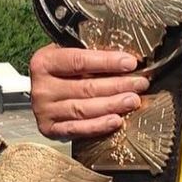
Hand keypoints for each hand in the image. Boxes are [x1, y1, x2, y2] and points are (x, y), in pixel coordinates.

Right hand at [29, 44, 148, 139]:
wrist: (42, 92)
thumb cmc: (61, 70)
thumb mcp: (68, 53)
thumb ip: (89, 52)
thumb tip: (125, 56)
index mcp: (44, 62)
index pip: (79, 61)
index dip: (107, 62)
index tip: (130, 63)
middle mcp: (41, 87)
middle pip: (85, 87)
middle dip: (117, 85)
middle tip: (139, 83)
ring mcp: (44, 110)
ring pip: (84, 109)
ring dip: (113, 105)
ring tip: (133, 100)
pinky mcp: (49, 129)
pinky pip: (77, 129)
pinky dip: (98, 125)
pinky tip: (116, 120)